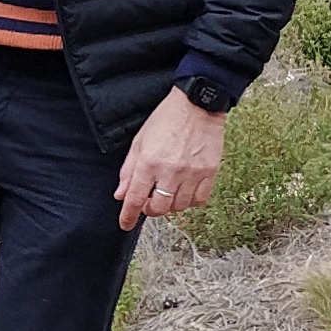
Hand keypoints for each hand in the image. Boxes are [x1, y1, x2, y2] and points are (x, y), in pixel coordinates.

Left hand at [116, 90, 229, 232]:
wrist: (197, 106)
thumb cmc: (167, 120)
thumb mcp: (140, 141)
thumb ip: (129, 170)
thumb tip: (121, 194)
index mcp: (149, 162)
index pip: (134, 199)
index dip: (128, 216)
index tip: (125, 224)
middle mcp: (170, 171)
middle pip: (158, 208)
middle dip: (151, 209)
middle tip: (150, 200)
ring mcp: (191, 174)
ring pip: (179, 207)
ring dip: (171, 203)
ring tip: (169, 190)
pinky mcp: (209, 173)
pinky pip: (199, 200)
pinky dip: (190, 200)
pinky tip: (186, 189)